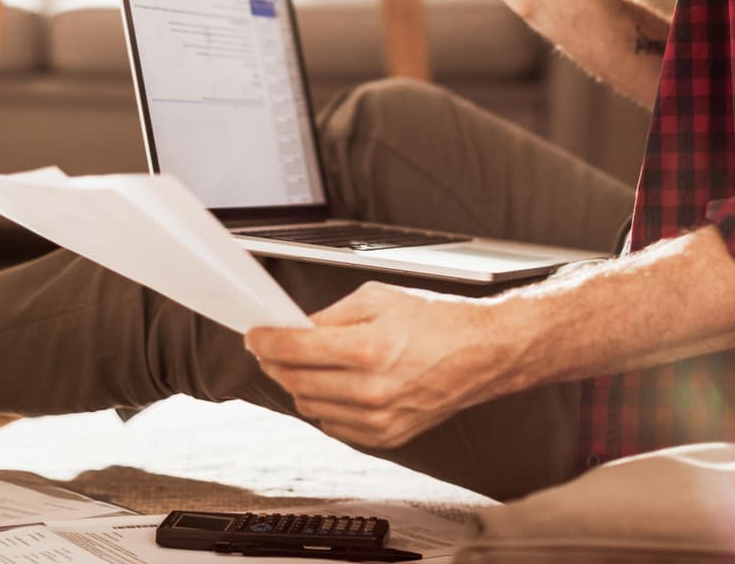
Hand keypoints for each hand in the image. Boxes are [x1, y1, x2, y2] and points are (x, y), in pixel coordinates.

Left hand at [245, 282, 520, 449]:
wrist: (480, 354)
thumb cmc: (435, 322)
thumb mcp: (378, 298)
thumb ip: (329, 315)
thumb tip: (292, 328)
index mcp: (369, 348)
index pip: (294, 349)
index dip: (265, 340)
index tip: (254, 335)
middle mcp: (371, 389)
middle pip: (294, 381)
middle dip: (274, 362)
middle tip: (269, 347)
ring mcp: (378, 418)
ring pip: (309, 407)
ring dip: (298, 385)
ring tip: (309, 364)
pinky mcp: (386, 437)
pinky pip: (334, 425)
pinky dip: (325, 404)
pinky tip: (337, 384)